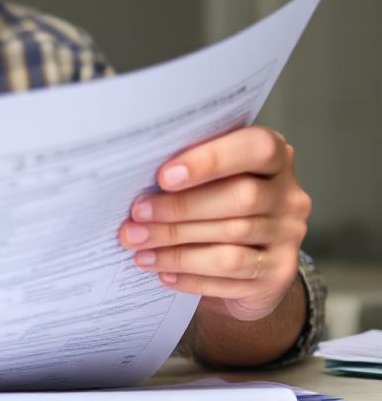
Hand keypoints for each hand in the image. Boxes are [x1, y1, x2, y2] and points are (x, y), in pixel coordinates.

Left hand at [119, 126, 310, 321]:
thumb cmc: (217, 207)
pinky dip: (190, 274)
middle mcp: (289, 196)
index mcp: (273, 159)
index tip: (163, 177)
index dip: (211, 160)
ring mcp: (288, 237)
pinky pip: (231, 274)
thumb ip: (187, 174)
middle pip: (241, 198)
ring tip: (138, 247)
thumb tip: (133, 179)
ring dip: (176, 246)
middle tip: (136, 217)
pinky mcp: (278, 274)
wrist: (249, 264)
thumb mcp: (209, 181)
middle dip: (180, 209)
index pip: (257, 148)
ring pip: (231, 241)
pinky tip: (162, 271)